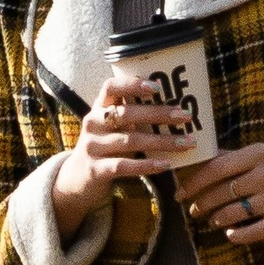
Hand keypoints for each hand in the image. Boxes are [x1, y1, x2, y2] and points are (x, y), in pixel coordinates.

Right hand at [51, 79, 195, 231]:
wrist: (77, 179)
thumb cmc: (105, 147)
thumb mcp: (112, 127)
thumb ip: (132, 116)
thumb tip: (175, 107)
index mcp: (98, 108)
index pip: (110, 87)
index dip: (131, 84)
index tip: (157, 87)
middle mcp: (93, 124)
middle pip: (126, 114)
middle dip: (158, 114)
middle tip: (185, 115)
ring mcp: (92, 147)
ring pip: (130, 141)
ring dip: (161, 142)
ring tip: (186, 143)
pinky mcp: (95, 170)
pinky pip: (123, 166)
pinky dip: (146, 165)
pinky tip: (166, 165)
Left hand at [177, 142, 263, 247]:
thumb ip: (236, 157)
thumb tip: (201, 160)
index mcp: (260, 153)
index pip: (217, 168)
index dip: (194, 182)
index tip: (180, 192)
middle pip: (223, 191)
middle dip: (201, 203)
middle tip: (193, 210)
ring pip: (235, 212)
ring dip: (218, 218)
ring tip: (212, 219)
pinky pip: (254, 231)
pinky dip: (238, 234)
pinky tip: (231, 234)